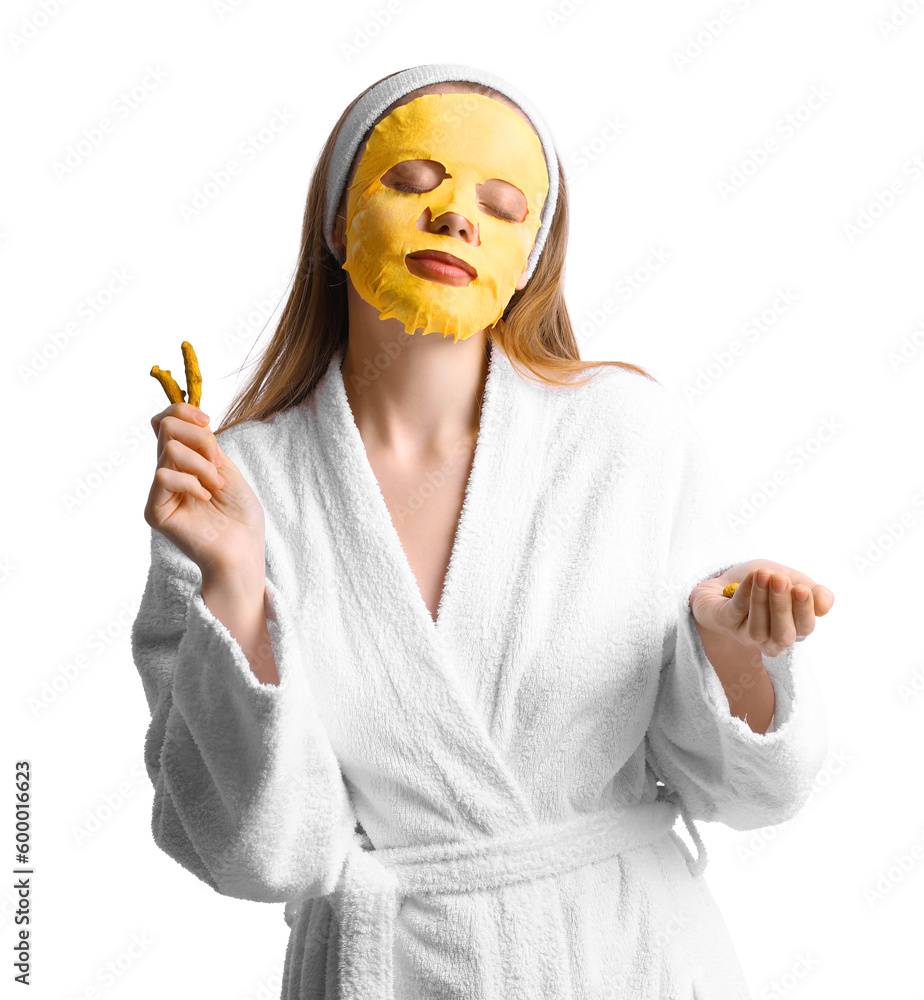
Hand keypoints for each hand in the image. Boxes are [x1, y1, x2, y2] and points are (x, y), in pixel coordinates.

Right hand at [144, 402, 264, 577]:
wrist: (244, 550)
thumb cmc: (241, 515)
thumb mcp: (227, 469)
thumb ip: (205, 444)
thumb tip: (186, 416)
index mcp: (183, 462)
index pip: (165, 422)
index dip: (182, 411)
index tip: (207, 421)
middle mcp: (167, 473)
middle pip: (165, 427)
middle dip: (199, 437)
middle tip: (218, 463)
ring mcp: (160, 492)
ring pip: (169, 450)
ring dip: (202, 464)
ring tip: (217, 485)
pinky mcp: (155, 510)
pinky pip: (163, 477)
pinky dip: (191, 482)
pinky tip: (206, 497)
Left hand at [689, 559, 834, 657]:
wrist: (723, 579)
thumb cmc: (762, 583)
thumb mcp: (791, 580)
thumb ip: (811, 591)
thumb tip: (826, 605)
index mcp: (792, 628)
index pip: (805, 628)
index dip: (804, 611)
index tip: (802, 589)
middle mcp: (770, 638)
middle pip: (784, 635)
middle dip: (783, 608)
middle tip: (781, 581)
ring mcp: (745, 634)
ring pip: (758, 629)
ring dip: (761, 600)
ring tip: (764, 575)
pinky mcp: (724, 623)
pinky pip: (736, 612)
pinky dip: (745, 594)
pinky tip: (751, 577)